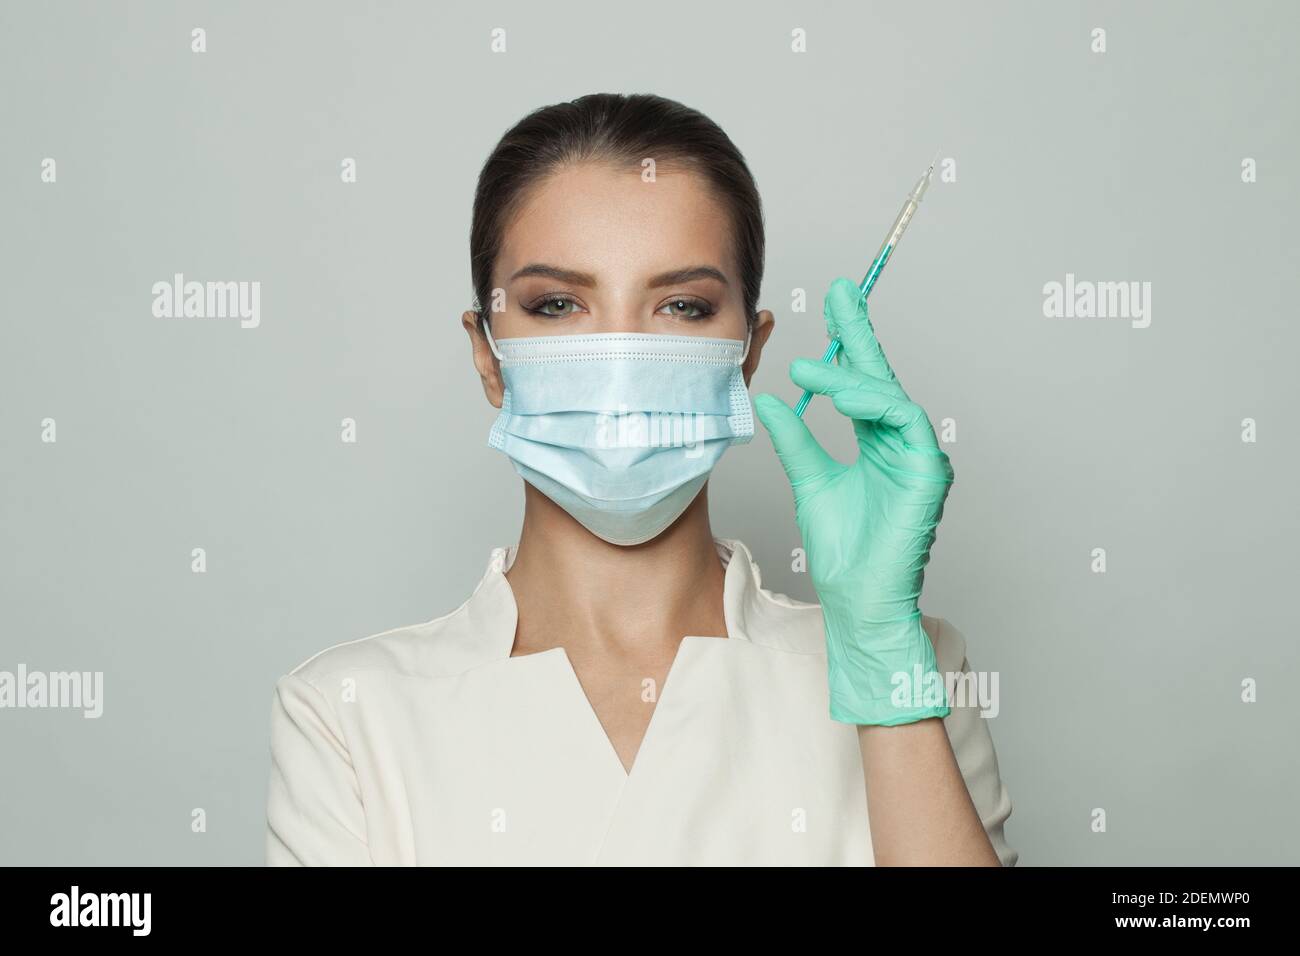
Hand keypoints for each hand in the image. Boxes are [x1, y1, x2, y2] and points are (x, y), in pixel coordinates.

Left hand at [753, 277, 953, 724]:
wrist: (857, 600)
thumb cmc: (843, 552)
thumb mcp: (808, 481)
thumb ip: (795, 440)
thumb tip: (771, 400)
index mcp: (875, 442)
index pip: (860, 381)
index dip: (848, 343)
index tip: (829, 306)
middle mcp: (900, 443)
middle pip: (880, 375)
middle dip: (860, 332)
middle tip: (840, 292)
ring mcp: (919, 455)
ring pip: (889, 395)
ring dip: (850, 375)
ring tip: (809, 368)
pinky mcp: (929, 471)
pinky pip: (905, 421)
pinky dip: (872, 403)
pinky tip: (841, 393)